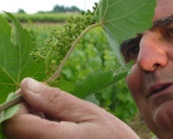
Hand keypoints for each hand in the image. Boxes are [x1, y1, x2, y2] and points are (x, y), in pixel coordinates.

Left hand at [3, 78, 138, 138]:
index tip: (34, 92)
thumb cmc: (111, 136)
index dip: (20, 104)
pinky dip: (38, 128)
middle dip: (27, 110)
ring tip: (57, 114)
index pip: (15, 123)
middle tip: (49, 101)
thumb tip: (27, 84)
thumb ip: (57, 100)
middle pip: (14, 130)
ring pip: (21, 135)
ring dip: (32, 119)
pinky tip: (56, 124)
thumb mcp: (88, 113)